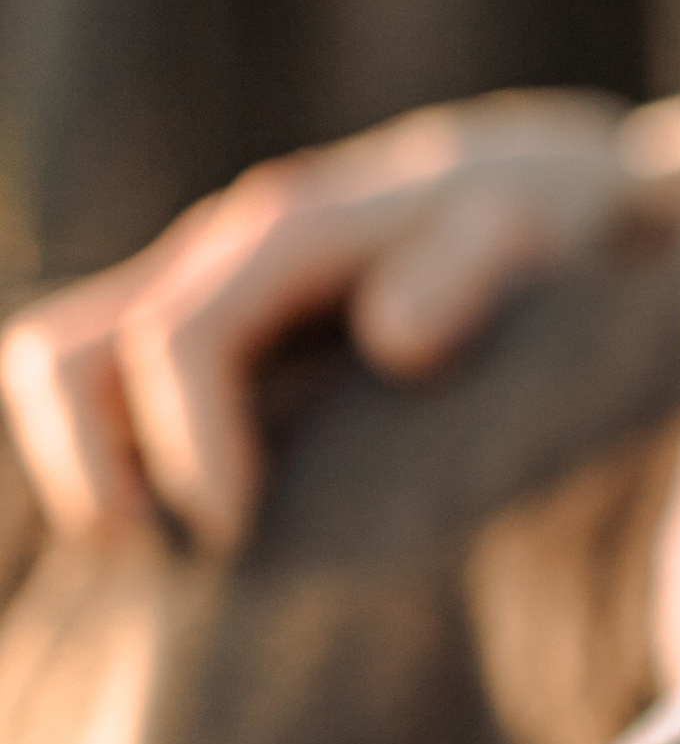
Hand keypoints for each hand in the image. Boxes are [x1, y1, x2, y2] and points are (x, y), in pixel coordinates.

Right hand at [0, 88, 679, 549]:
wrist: (546, 185)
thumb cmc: (543, 221)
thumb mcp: (528, 230)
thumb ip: (467, 272)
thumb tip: (395, 339)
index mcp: (288, 231)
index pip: (180, 342)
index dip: (189, 449)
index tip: (236, 536)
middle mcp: (221, 255)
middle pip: (70, 351)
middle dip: (94, 464)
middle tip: (164, 558)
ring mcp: (202, 289)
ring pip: (68, 361)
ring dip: (84, 460)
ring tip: (151, 547)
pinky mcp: (208, 326)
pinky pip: (105, 380)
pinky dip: (112, 451)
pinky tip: (180, 521)